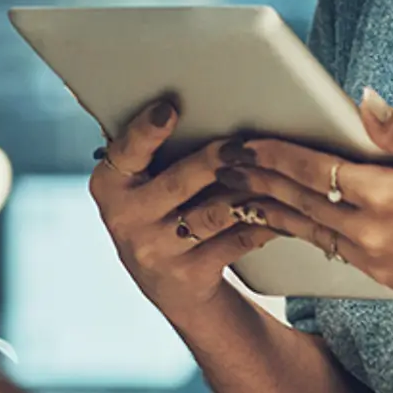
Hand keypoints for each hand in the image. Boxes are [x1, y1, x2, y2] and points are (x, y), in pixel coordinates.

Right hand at [90, 97, 278, 314]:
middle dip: (214, 160)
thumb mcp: (143, 184)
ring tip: (275, 171)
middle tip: (242, 144)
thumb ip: (156, 150)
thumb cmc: (161, 212)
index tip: (168, 109)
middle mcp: (126, 219)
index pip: (125, 153)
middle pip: (178, 183)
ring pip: (213, 213)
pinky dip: (263, 222)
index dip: (146, 132)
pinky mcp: (190, 275)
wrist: (171, 286)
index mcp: (109, 185)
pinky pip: (235, 241)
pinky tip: (283, 209)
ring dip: (248, 190)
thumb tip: (191, 105)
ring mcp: (157, 251)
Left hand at [213, 86, 392, 303]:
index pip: (314, 172)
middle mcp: (374, 236)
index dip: (274, 155)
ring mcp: (377, 262)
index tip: (243, 142)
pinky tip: (283, 222)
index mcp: (389, 199)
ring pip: (309, 231)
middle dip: (257, 182)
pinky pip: (330, 251)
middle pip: (299, 204)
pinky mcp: (384, 277)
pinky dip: (301, 232)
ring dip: (270, 211)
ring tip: (235, 194)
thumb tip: (362, 97)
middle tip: (220, 164)